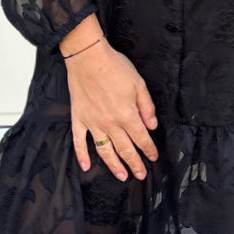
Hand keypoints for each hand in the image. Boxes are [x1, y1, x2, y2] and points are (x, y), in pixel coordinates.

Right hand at [64, 37, 159, 180]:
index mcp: (127, 115)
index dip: (149, 149)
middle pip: (125, 149)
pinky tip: (86, 166)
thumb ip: (146, 107)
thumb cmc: (114, 67)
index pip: (141, 138)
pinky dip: (82, 155)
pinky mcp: (79, 118)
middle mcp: (110, 123)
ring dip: (114, 165)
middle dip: (135, 163)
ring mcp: (93, 123)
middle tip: (141, 174)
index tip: (153, 157)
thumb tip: (152, 126)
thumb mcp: (139, 84)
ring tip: (121, 176)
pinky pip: (79, 141)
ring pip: (105, 150)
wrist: (88, 57)